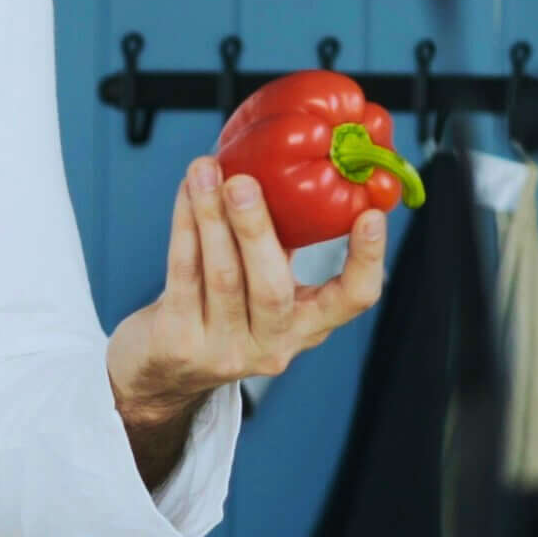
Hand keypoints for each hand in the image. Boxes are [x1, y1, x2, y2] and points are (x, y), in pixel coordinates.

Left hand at [104, 157, 388, 435]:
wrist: (165, 371)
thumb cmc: (222, 308)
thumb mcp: (264, 283)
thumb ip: (283, 240)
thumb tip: (295, 164)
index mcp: (307, 325)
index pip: (353, 300)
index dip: (367, 261)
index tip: (372, 215)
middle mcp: (273, 344)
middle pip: (272, 290)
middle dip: (256, 231)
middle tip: (243, 182)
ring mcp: (226, 349)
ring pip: (223, 278)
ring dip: (212, 217)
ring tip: (206, 172)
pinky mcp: (181, 342)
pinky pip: (183, 275)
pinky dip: (185, 227)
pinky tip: (186, 193)